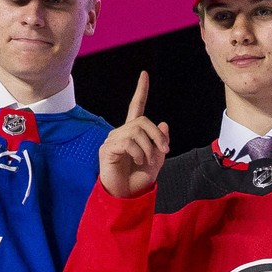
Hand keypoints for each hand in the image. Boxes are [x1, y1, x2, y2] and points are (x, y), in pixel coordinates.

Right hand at [99, 71, 169, 198]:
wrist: (127, 196)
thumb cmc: (139, 179)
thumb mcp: (157, 160)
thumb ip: (160, 142)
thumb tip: (164, 124)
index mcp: (133, 133)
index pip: (136, 108)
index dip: (141, 91)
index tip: (144, 75)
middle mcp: (121, 133)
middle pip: (142, 121)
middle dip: (157, 135)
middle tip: (164, 150)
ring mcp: (113, 140)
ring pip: (136, 131)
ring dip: (149, 148)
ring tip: (147, 161)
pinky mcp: (107, 149)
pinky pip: (128, 142)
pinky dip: (138, 153)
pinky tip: (136, 161)